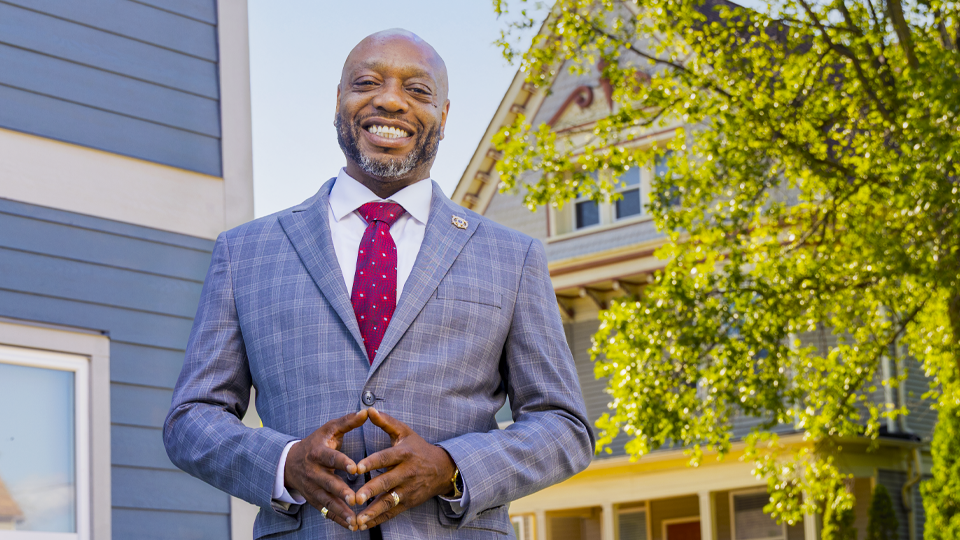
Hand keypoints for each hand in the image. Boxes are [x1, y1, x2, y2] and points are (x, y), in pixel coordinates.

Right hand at [284, 410, 367, 530]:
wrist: (289, 462)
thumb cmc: (316, 443)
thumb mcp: (329, 429)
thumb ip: (348, 422)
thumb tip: (366, 412)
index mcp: (318, 452)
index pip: (330, 458)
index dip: (342, 462)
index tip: (355, 469)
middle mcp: (313, 471)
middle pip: (327, 482)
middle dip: (341, 491)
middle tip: (355, 499)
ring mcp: (312, 487)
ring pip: (326, 500)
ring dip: (340, 510)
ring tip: (355, 520)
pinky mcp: (313, 499)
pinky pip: (325, 511)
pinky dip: (337, 519)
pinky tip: (351, 525)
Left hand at [353, 407, 456, 530]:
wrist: (443, 469)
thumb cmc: (418, 448)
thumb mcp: (405, 432)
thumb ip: (386, 422)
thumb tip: (368, 410)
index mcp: (404, 453)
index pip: (386, 458)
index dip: (371, 463)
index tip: (356, 468)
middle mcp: (407, 473)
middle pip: (387, 482)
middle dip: (371, 490)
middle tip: (355, 496)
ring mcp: (408, 490)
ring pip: (389, 501)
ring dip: (373, 511)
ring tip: (358, 518)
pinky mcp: (408, 502)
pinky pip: (392, 513)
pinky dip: (377, 520)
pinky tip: (362, 524)